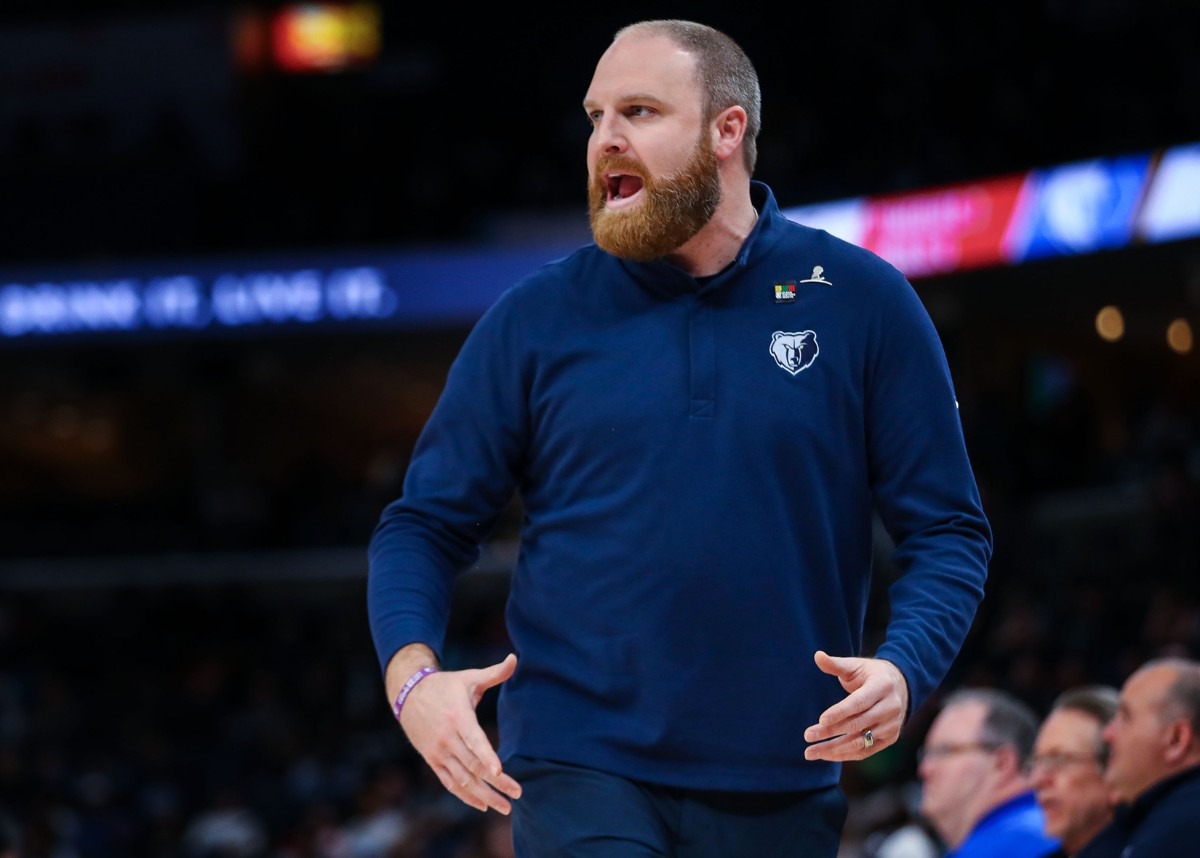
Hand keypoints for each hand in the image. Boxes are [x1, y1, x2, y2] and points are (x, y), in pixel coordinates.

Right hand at [398, 653, 522, 812]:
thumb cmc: (446, 686)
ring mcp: (439, 752)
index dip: (487, 756)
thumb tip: (515, 657)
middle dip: (496, 782)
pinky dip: (465, 795)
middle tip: (517, 794)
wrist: (408, 694)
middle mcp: (448, 738)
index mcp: (458, 717)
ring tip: (505, 807)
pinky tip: (482, 805)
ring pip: (462, 779)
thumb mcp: (469, 677)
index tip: (500, 771)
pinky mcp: (432, 760)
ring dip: (484, 795)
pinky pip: (449, 782)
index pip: (474, 740)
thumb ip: (494, 673)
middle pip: (473, 765)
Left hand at [802, 650, 908, 761]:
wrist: (901, 686)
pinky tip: (826, 754)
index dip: (840, 712)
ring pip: (860, 742)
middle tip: (808, 735)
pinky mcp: (890, 739)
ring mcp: (891, 726)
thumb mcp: (856, 666)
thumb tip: (817, 656)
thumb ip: (836, 664)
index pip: (859, 702)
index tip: (821, 720)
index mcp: (882, 686)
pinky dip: (845, 755)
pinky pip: (865, 751)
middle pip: (857, 724)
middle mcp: (890, 708)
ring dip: (834, 749)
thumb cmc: (871, 675)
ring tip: (810, 752)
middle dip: (831, 731)